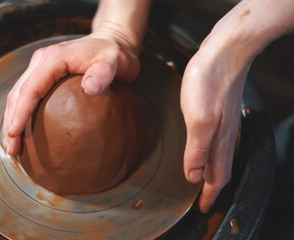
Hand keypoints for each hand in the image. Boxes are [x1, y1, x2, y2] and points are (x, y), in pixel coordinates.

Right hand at [2, 34, 139, 155]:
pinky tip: (23, 132)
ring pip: (18, 95)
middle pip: (18, 94)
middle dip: (11, 122)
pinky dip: (20, 113)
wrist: (111, 41)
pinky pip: (27, 94)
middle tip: (12, 149)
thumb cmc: (114, 54)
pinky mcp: (43, 74)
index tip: (15, 134)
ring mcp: (40, 67)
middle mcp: (41, 61)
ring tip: (13, 146)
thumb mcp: (114, 61)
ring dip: (12, 119)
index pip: (30, 88)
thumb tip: (90, 88)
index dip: (20, 112)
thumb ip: (104, 73)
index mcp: (53, 58)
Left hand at [180, 7, 256, 212]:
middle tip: (201, 199)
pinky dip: (209, 152)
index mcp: (220, 141)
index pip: (216, 178)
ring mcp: (224, 122)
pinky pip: (216, 140)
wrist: (225, 51)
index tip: (201, 209)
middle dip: (210, 187)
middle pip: (220, 169)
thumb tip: (194, 177)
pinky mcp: (219, 110)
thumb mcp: (198, 119)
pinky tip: (202, 147)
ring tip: (201, 179)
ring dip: (210, 171)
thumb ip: (197, 150)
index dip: (208, 196)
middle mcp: (225, 135)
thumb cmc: (210, 82)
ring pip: (219, 156)